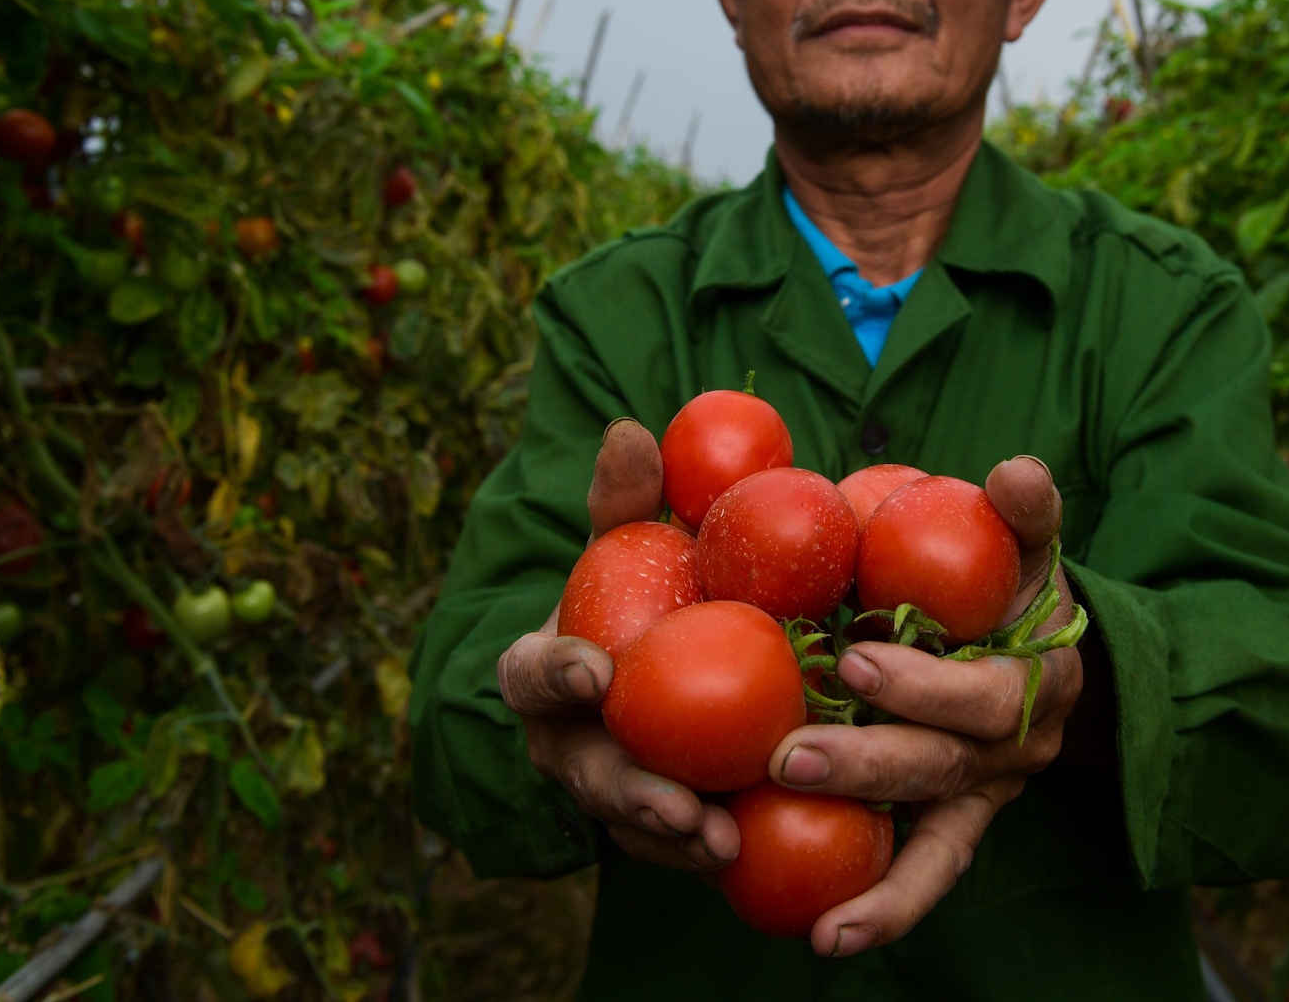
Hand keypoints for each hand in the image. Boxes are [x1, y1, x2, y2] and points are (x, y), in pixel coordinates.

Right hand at [495, 419, 740, 871]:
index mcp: (542, 673)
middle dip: (629, 795)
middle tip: (681, 806)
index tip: (596, 673)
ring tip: (723, 845)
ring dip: (674, 841)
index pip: (532, 676)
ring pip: (630, 827)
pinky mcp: (648, 832)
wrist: (648, 669)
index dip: (556, 676)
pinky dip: (707, 858)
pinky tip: (756, 856)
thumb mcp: (625, 547)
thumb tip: (631, 429)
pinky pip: (674, 853)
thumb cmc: (634, 597)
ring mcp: (602, 794)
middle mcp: (563, 741)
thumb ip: (625, 500)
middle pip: (586, 774)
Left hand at [767, 455, 1079, 958]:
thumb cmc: (1015, 584)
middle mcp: (1012, 750)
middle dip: (868, 766)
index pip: (979, 692)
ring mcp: (985, 796)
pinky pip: (924, 878)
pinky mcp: (955, 827)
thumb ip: (1023, 512)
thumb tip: (1015, 472)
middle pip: (942, 767)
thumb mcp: (1027, 545)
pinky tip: (822, 940)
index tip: (854, 663)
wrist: (1051, 652)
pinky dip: (884, 912)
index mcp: (1028, 677)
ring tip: (816, 916)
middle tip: (786, 755)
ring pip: (935, 841)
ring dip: (877, 878)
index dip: (923, 685)